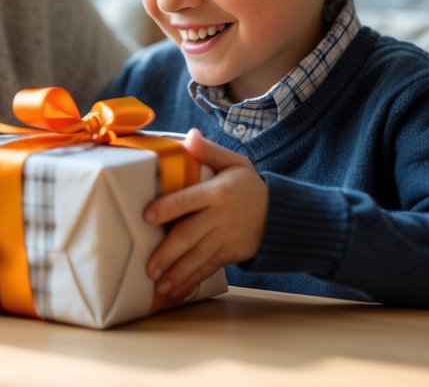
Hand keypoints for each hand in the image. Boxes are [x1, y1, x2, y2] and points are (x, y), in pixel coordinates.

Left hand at [143, 128, 266, 300]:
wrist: (281, 214)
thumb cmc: (249, 185)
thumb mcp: (234, 162)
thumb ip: (209, 151)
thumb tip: (189, 136)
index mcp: (218, 192)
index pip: (188, 200)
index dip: (168, 208)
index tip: (147, 216)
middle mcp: (221, 217)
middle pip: (190, 235)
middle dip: (168, 253)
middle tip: (149, 267)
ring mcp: (226, 238)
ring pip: (197, 257)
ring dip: (177, 273)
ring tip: (159, 286)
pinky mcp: (230, 254)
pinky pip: (208, 269)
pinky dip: (192, 281)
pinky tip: (176, 293)